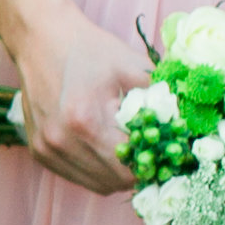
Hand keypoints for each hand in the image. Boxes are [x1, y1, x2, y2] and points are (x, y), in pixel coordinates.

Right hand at [10, 0, 149, 194]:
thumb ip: (159, 97)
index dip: (152, 164)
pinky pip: (78, 176)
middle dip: (137, 170)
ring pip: (96, 185)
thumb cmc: (89, 49)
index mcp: (85, 120)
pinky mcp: (39, 153)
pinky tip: (103, 147)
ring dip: (116, 174)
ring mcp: (46, 150)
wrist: (41, 39)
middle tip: (150, 152)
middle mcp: (61, 142)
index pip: (129, 168)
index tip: (164, 153)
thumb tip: (185, 125)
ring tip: (127, 148)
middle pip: (114, 182)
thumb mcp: (131, 65)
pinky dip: (96, 169)